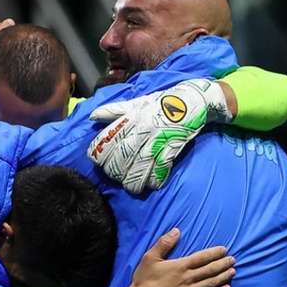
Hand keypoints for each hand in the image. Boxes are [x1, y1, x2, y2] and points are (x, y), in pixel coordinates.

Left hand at [87, 78, 231, 193]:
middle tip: (115, 178)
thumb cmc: (163, 102)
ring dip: (134, 180)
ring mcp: (159, 137)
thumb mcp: (138, 102)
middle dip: (116, 171)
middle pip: (122, 155)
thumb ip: (115, 111)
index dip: (99, 152)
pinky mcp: (174, 145)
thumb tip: (93, 116)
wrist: (194, 98)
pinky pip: (162, 166)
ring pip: (141, 164)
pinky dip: (156, 178)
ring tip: (132, 188)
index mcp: (132, 117)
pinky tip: (152, 185)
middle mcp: (142, 128)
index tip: (97, 162)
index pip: (108, 137)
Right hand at [120, 228, 233, 286]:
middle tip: (233, 260)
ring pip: (212, 283)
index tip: (224, 250)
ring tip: (233, 271)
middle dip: (223, 264)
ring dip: (224, 277)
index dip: (214, 253)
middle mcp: (189, 279)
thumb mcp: (150, 258)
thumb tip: (177, 230)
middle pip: (210, 270)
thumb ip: (164, 243)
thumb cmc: (144, 280)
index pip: (202, 258)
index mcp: (180, 266)